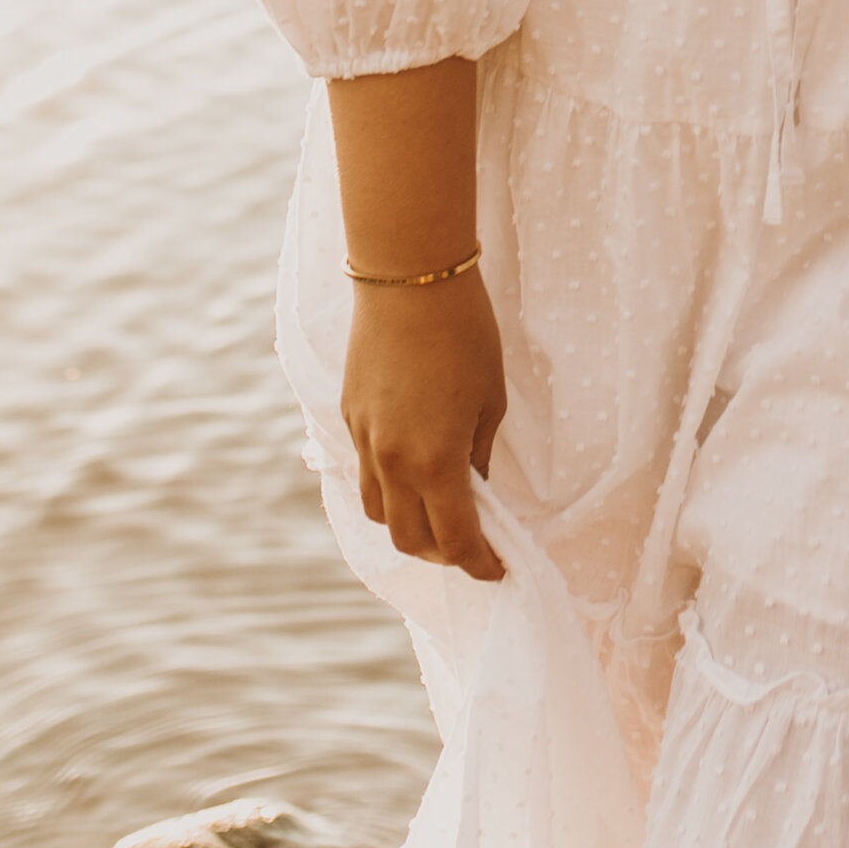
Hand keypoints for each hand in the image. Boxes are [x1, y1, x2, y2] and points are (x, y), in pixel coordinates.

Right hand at [342, 274, 508, 581]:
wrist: (408, 279)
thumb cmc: (465, 334)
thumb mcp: (489, 400)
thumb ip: (478, 456)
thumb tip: (475, 492)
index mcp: (434, 462)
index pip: (455, 539)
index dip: (480, 563)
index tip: (500, 569)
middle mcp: (390, 462)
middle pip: (409, 539)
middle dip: (443, 554)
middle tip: (474, 546)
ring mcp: (362, 441)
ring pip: (378, 512)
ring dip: (409, 526)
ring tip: (441, 514)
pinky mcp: (348, 418)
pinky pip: (363, 474)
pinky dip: (389, 490)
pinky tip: (412, 475)